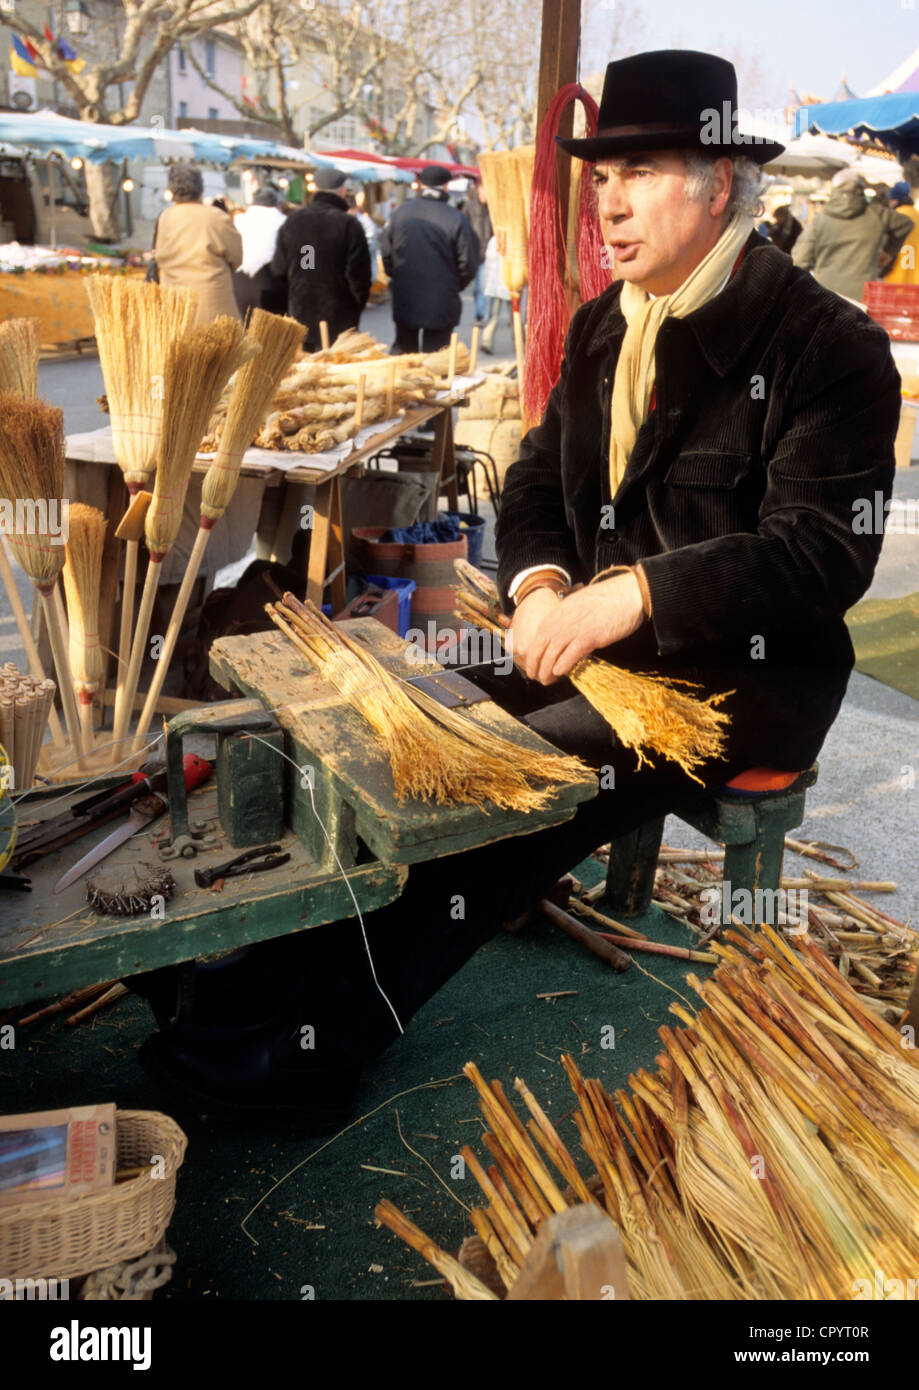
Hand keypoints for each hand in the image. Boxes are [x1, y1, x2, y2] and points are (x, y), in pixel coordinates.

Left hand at [510, 574, 644, 684]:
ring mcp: (576, 628)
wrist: (629, 593)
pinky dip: (563, 664)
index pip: (538, 635)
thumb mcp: (580, 602)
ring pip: (552, 652)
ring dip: (546, 669)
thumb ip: (569, 616)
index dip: (532, 652)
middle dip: (534, 664)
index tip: (532, 664)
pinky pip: (571, 653)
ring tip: (545, 680)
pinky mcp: (591, 636)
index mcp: (560, 611)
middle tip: (535, 676)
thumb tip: (564, 631)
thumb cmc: (609, 598)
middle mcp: (563, 620)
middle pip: (541, 646)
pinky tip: (559, 673)